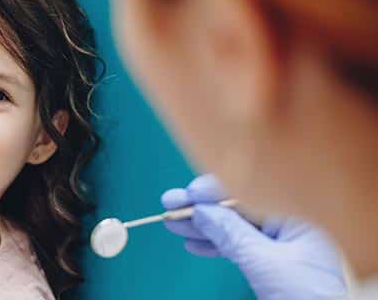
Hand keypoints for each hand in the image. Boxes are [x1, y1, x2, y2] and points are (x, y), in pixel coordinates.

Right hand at [162, 174, 346, 299]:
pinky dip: (213, 245)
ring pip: (232, 228)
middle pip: (236, 209)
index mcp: (298, 216)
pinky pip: (236, 247)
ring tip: (173, 223)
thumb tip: (202, 211)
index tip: (190, 194)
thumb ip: (232, 234)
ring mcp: (278, 245)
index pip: (251, 192)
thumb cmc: (310, 298)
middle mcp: (288, 225)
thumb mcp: (266, 263)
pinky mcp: (269, 263)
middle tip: (170, 203)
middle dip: (201, 208)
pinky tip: (193, 243)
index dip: (216, 190)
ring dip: (200, 227)